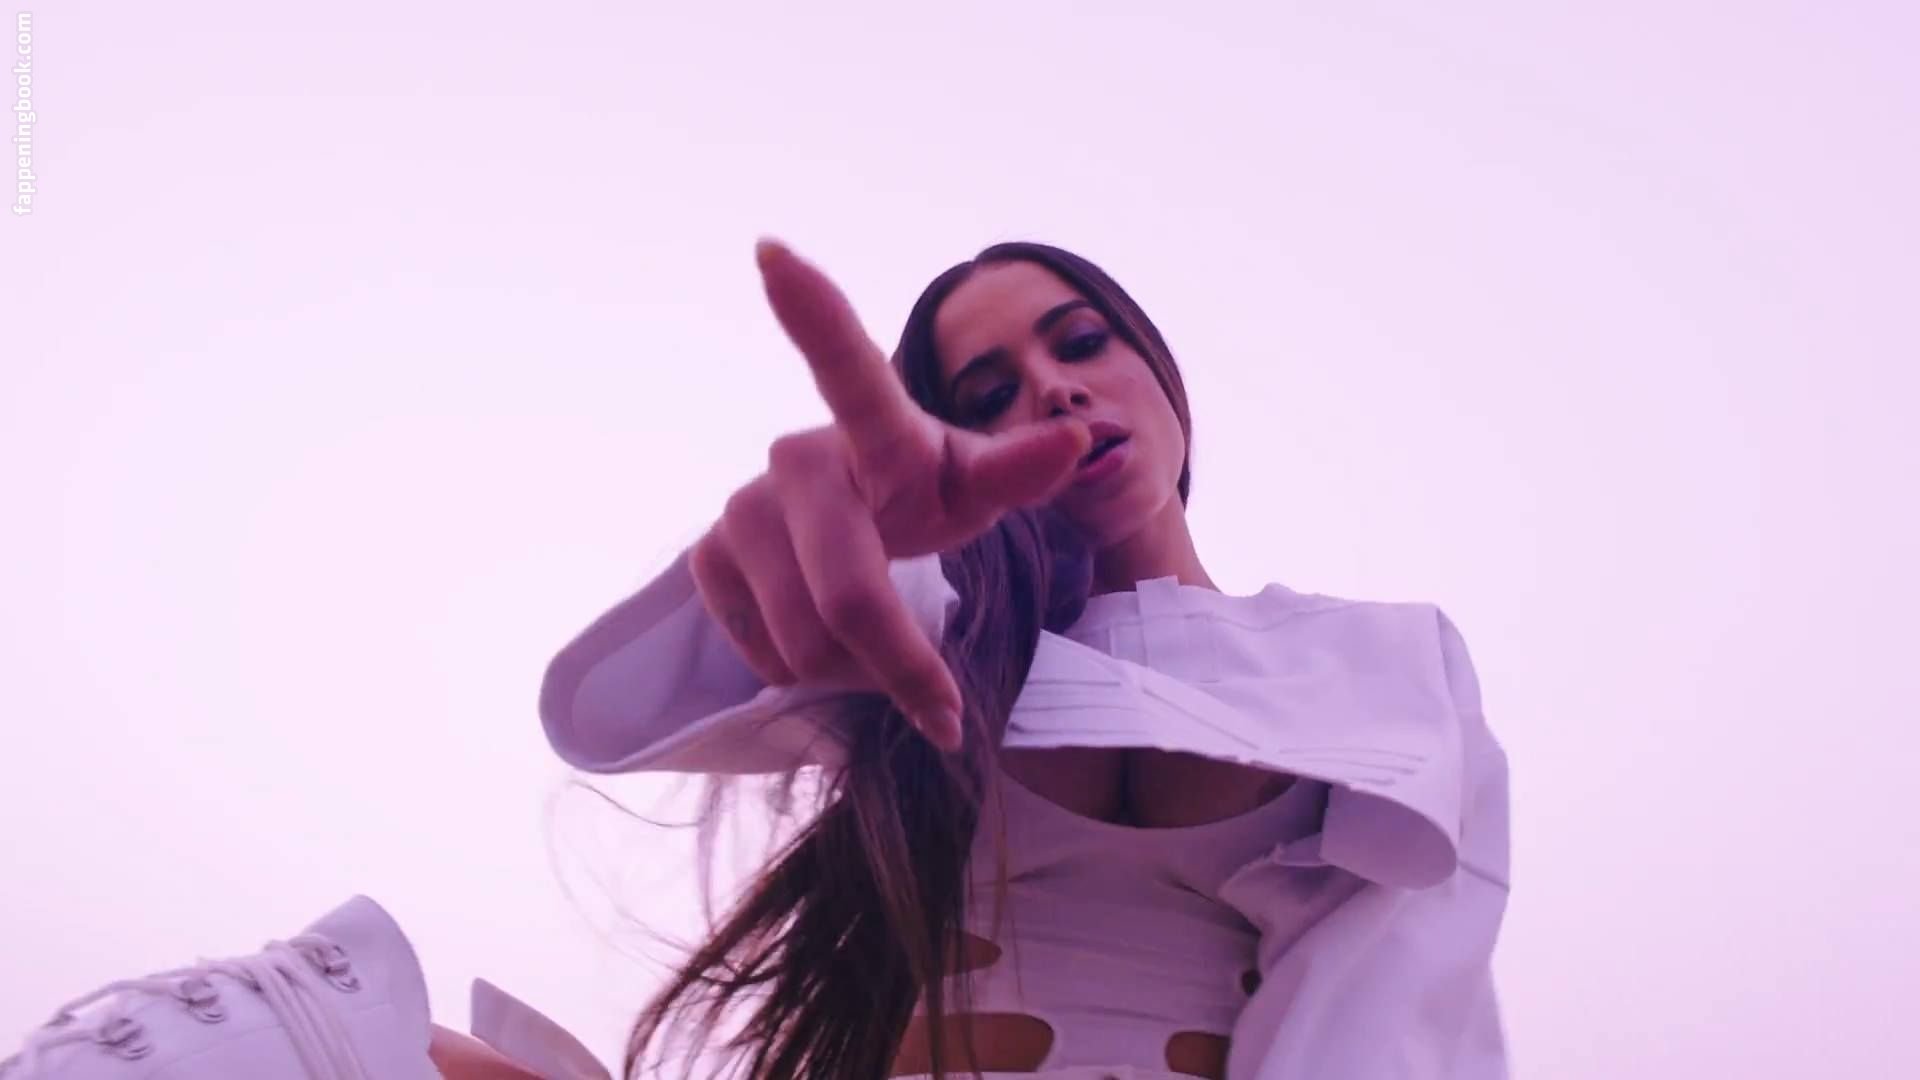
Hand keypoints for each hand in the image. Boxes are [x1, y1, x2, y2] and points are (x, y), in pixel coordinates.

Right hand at [688, 239, 1092, 750]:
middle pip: (848, 597)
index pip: (848, 367)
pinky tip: (818, 637)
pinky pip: (761, 651)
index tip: (773, 252)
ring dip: (851, 672)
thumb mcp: (977, 488)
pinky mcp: (707, 553)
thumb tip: (1082, 441)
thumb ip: (1022, 470)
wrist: (861, 529)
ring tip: (873, 644)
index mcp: (878, 429)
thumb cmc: (925, 496)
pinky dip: (801, 671)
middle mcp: (798, 457)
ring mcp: (742, 506)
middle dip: (899, 665)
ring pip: (803, 640)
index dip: (812, 310)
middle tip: (936, 703)